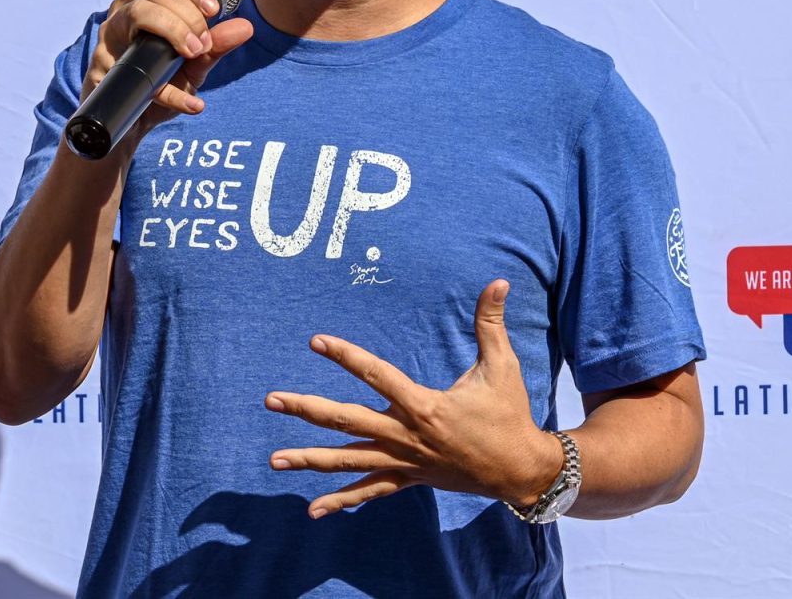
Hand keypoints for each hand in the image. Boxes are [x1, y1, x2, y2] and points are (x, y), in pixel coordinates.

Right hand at [88, 0, 252, 137]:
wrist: (134, 124)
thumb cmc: (161, 84)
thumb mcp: (194, 64)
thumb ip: (216, 45)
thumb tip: (246, 27)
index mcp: (144, 6)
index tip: (213, 10)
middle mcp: (121, 16)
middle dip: (185, 15)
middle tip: (203, 43)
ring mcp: (106, 42)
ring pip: (135, 16)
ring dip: (172, 31)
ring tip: (194, 54)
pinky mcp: (99, 72)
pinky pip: (133, 75)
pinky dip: (167, 92)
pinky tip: (192, 103)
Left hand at [264, 279, 560, 518]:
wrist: (520, 470)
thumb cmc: (509, 414)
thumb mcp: (502, 366)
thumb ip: (490, 323)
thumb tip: (497, 282)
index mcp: (423, 407)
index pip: (376, 375)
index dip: (345, 356)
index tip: (316, 341)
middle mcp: (406, 437)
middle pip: (346, 422)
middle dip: (307, 409)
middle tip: (271, 399)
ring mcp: (404, 462)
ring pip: (348, 462)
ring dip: (309, 460)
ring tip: (273, 460)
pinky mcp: (408, 479)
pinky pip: (369, 491)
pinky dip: (341, 501)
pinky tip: (313, 510)